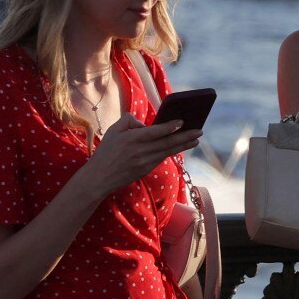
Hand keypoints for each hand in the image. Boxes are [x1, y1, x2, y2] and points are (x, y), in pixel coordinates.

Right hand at [82, 114, 202, 199]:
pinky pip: (162, 158)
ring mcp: (144, 163)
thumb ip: (129, 120)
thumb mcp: (114, 130)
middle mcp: (141, 152)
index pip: (155, 132)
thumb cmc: (106, 151)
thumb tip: (145, 123)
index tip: (182, 122)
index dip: (170, 127)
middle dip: (185, 137)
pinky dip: (172, 152)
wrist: (99, 177)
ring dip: (184, 145)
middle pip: (167, 143)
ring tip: (196, 139)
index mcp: (132, 139)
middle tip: (199, 131)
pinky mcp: (146, 170)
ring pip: (168, 152)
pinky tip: (181, 146)